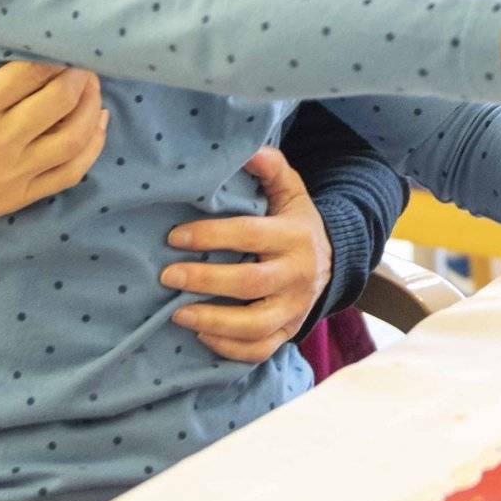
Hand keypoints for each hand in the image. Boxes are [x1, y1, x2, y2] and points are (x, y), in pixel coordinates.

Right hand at [0, 0, 108, 231]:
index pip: (33, 73)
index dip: (55, 53)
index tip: (61, 39)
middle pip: (62, 100)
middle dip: (79, 74)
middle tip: (82, 59)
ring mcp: (14, 173)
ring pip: (76, 136)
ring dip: (92, 106)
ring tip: (91, 85)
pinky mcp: (20, 196)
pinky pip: (72, 171)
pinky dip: (92, 146)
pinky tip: (96, 124)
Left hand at [162, 147, 330, 361]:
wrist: (333, 261)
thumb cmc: (295, 222)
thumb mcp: (290, 191)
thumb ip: (271, 168)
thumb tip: (248, 150)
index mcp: (295, 236)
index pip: (251, 235)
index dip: (211, 236)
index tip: (174, 237)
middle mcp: (299, 275)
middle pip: (250, 282)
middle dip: (204, 281)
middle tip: (166, 276)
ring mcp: (295, 308)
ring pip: (255, 324)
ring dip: (213, 321)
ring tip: (176, 313)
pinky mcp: (288, 332)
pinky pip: (259, 349)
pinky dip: (228, 347)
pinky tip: (200, 333)